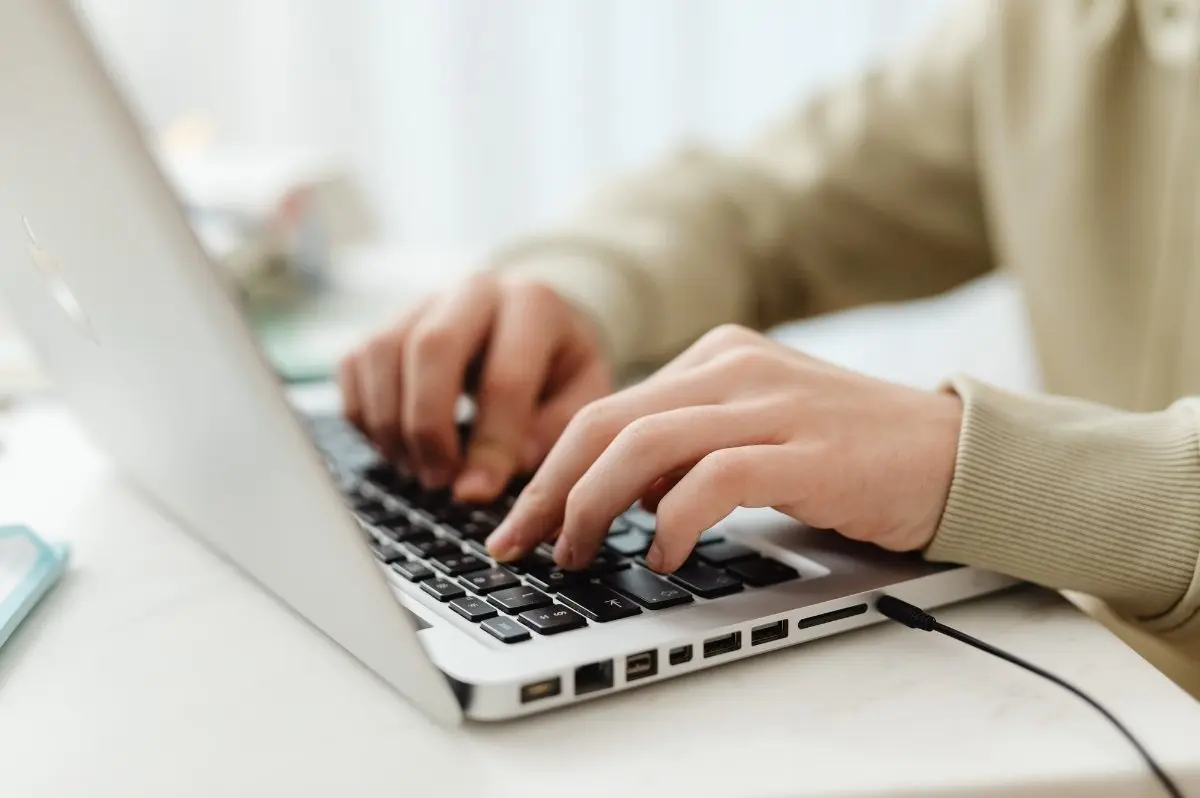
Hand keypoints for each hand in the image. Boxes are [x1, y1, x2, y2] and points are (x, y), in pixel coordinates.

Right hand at [339, 273, 612, 500]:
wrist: (530, 323)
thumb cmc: (557, 368)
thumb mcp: (581, 395)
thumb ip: (553, 431)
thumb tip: (499, 468)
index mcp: (535, 303)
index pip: (504, 377)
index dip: (489, 444)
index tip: (477, 493)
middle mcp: (474, 290)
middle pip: (431, 348)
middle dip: (429, 427)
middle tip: (439, 480)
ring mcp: (422, 300)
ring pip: (382, 353)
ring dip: (391, 425)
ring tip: (420, 470)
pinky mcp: (384, 320)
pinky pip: (353, 365)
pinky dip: (365, 416)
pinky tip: (397, 447)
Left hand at [485, 324, 962, 570]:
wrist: (954, 454)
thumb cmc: (849, 453)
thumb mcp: (754, 430)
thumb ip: (687, 449)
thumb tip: (613, 494)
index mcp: (715, 357)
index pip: (606, 409)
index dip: (550, 469)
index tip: (521, 521)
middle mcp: (734, 367)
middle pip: (606, 423)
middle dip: (550, 490)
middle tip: (521, 544)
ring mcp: (771, 403)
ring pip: (643, 445)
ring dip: (593, 507)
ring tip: (580, 553)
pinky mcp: (805, 450)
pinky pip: (712, 480)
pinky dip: (671, 522)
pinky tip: (661, 555)